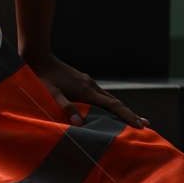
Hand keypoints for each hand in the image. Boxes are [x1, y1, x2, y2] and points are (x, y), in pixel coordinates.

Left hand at [22, 49, 147, 128]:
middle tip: (145, 125)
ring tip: (132, 119)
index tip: (140, 125)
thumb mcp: (51, 94)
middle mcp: (91, 86)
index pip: (113, 106)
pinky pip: (102, 96)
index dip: (127, 116)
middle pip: (116, 102)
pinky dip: (110, 105)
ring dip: (121, 110)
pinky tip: (110, 110)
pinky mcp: (83, 82)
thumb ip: (65, 107)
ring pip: (110, 99)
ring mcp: (88, 83)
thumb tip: (79, 123)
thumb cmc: (42, 78)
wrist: (38, 57)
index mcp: (86, 90)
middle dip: (130, 114)